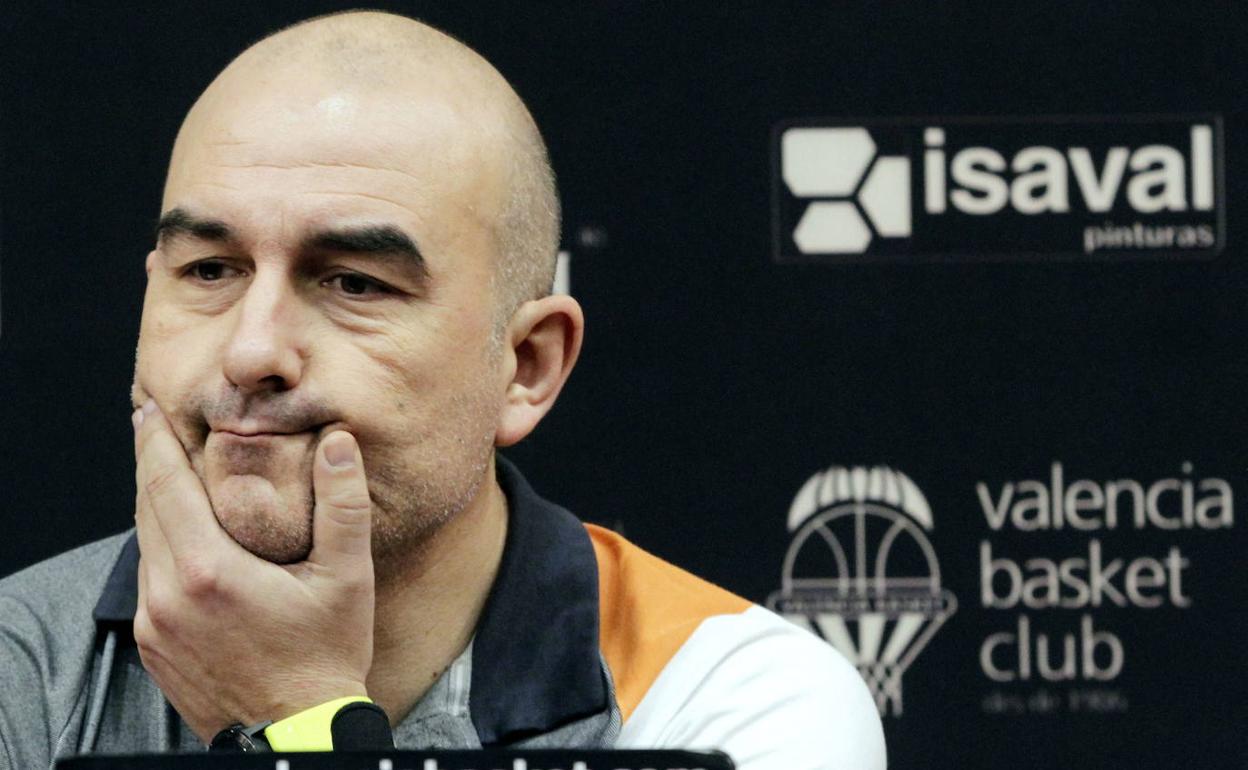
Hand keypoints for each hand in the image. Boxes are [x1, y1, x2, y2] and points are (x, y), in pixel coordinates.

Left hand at [131, 400, 374, 742]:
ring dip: (155, 507)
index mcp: (209, 570)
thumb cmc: (325, 655)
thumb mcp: (346, 576)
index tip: (149, 409)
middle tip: (155, 427)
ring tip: (172, 477)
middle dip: (150, 464)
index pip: (165, 485)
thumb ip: (342, 505)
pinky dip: (162, 549)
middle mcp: (167, 595)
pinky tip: (185, 541)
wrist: (296, 731)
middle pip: (145, 509)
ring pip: (144, 545)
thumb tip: (340, 443)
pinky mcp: (152, 645)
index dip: (154, 442)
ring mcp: (153, 624)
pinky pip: (148, 580)